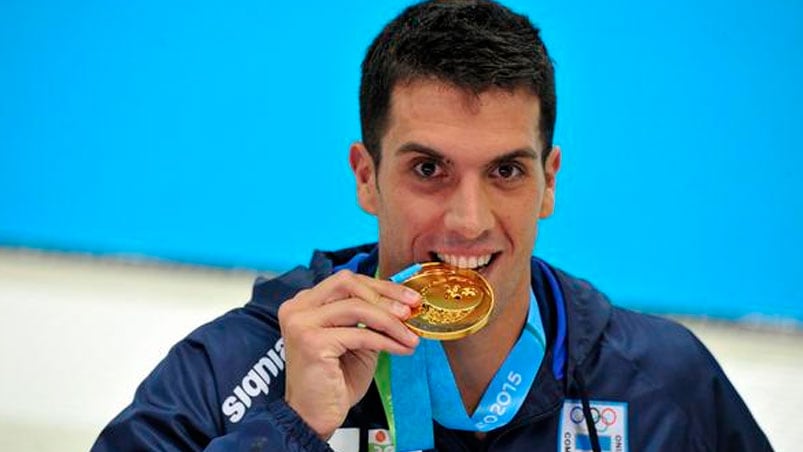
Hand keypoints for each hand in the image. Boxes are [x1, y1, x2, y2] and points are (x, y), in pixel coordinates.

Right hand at [278, 269, 421, 438]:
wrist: (314, 416)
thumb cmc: (334, 381)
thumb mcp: (357, 342)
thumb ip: (371, 319)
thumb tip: (403, 304)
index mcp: (306, 303)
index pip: (347, 281)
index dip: (381, 286)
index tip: (409, 297)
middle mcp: (298, 308)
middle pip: (349, 284)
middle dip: (385, 295)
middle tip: (411, 310)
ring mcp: (302, 324)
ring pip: (357, 307)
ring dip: (390, 321)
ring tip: (410, 335)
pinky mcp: (312, 342)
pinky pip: (360, 333)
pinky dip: (385, 340)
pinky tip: (401, 349)